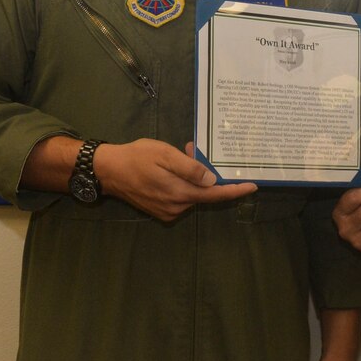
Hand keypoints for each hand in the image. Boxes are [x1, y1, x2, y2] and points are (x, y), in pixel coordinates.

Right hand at [93, 139, 256, 222]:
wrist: (108, 171)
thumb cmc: (136, 157)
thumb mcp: (164, 154)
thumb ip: (190, 168)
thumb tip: (212, 180)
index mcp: (180, 193)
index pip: (215, 195)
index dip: (235, 191)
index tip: (253, 186)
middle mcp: (177, 207)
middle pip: (203, 192)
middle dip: (204, 173)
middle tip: (190, 150)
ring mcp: (168, 211)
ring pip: (191, 193)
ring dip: (190, 177)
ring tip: (177, 155)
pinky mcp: (160, 211)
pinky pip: (179, 197)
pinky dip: (181, 184)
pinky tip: (168, 170)